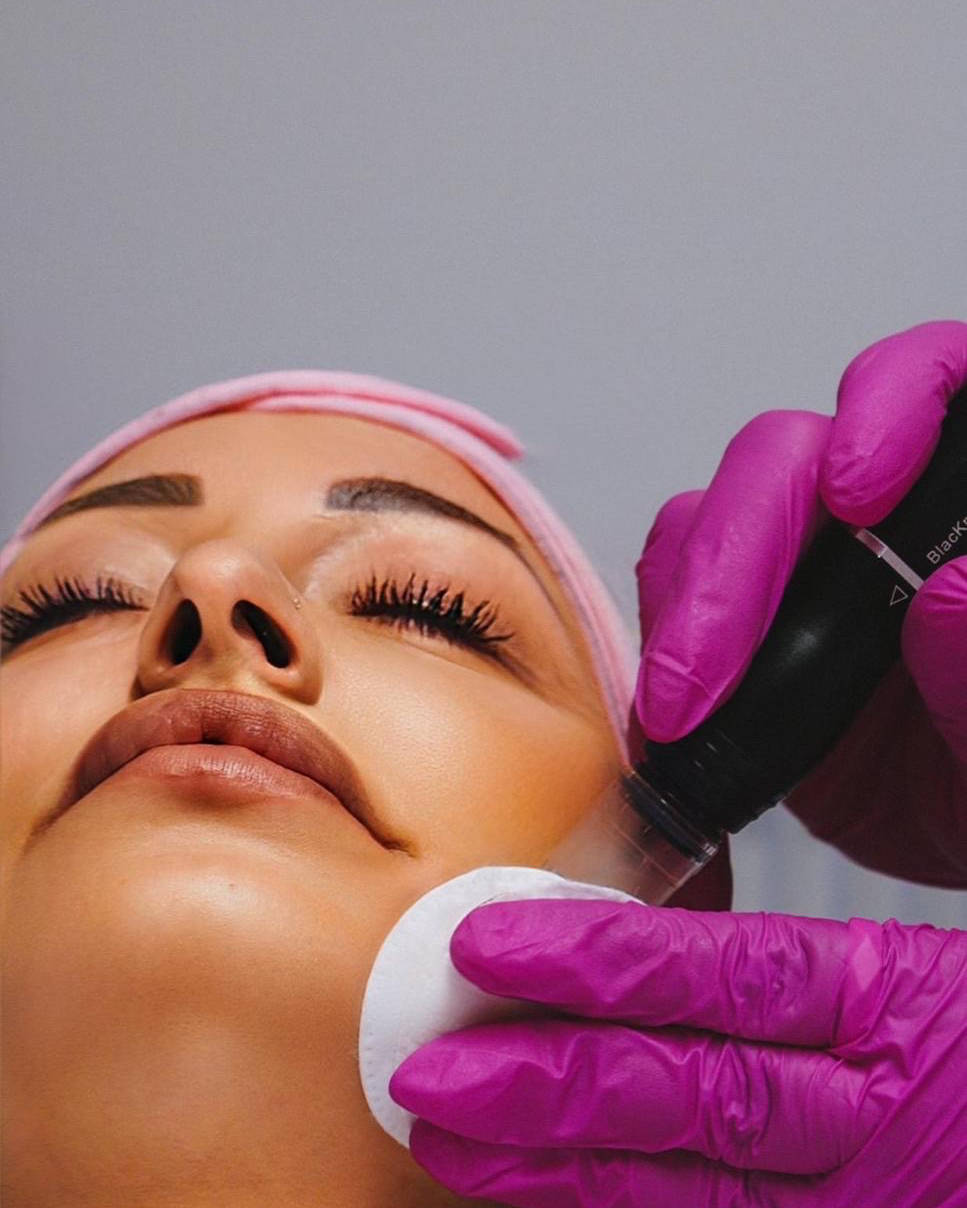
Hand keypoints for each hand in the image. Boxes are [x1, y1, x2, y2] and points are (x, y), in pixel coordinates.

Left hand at [390, 897, 966, 1206]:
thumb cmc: (963, 1035)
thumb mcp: (914, 970)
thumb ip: (795, 961)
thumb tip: (633, 907)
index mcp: (890, 997)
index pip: (729, 971)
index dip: (604, 958)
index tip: (488, 942)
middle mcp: (874, 1108)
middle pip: (697, 1091)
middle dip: (554, 1083)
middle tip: (426, 1071)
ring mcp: (866, 1193)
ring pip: (698, 1182)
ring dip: (562, 1168)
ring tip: (448, 1141)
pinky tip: (539, 1194)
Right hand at [634, 320, 966, 885]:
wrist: (949, 854)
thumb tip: (949, 594)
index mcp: (961, 511)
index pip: (941, 384)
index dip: (894, 404)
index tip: (857, 495)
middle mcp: (884, 514)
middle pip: (793, 455)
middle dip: (739, 553)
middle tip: (709, 668)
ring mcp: (806, 564)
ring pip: (719, 509)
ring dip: (688, 598)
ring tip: (680, 707)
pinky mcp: (744, 620)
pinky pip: (677, 582)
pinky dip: (661, 637)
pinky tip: (668, 709)